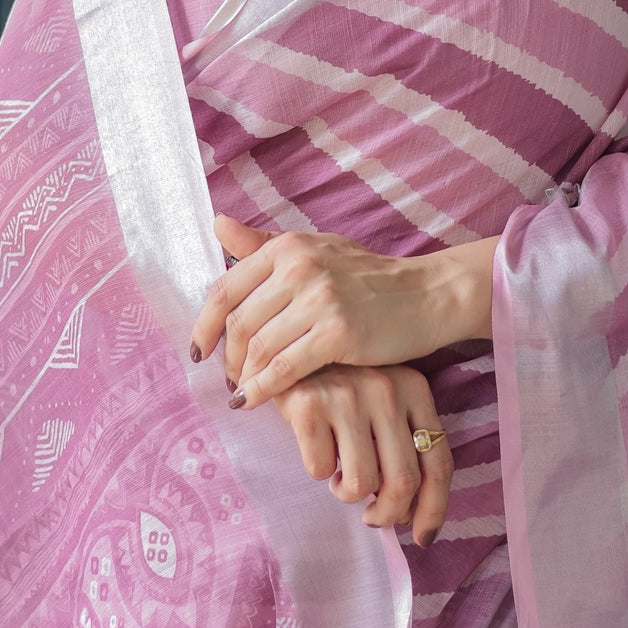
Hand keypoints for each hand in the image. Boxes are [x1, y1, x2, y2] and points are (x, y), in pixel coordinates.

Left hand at [190, 214, 498, 408]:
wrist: (427, 294)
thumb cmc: (369, 276)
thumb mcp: (316, 248)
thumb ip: (263, 243)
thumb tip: (217, 224)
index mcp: (287, 246)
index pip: (225, 288)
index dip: (204, 325)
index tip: (199, 350)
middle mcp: (298, 267)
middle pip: (238, 323)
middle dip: (225, 357)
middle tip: (228, 377)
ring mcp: (318, 299)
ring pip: (257, 347)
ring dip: (242, 376)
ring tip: (242, 391)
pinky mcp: (337, 333)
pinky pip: (284, 368)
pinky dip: (261, 390)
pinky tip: (253, 402)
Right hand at [274, 364, 453, 546]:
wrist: (288, 347)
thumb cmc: (342, 384)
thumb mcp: (384, 399)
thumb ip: (403, 442)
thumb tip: (412, 513)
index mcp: (414, 388)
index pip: (438, 462)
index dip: (434, 508)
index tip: (423, 536)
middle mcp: (387, 389)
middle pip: (404, 481)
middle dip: (389, 514)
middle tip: (373, 517)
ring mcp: (348, 395)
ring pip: (361, 483)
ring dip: (348, 494)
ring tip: (340, 476)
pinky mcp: (309, 404)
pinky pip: (321, 470)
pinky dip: (319, 472)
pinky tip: (317, 450)